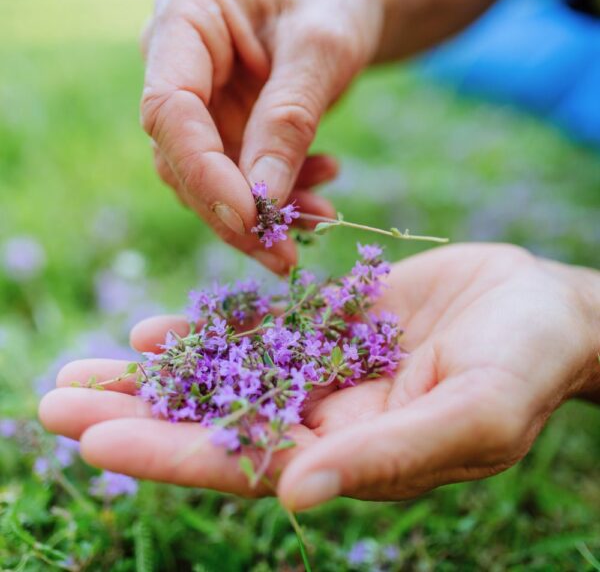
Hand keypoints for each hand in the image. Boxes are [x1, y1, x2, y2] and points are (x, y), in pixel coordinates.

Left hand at [38, 244, 599, 508]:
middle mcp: (327, 419)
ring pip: (223, 376)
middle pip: (215, 422)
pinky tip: (152, 331)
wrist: (543, 311)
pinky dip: (204, 333)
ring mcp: (324, 371)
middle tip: (57, 402)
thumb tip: (293, 496)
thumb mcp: (471, 414)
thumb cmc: (524, 366)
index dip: (169, 452)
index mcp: (354, 454)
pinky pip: (254, 333)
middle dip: (137, 415)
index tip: (97, 439)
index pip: (244, 463)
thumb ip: (388, 456)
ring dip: (156, 375)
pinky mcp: (330, 327)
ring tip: (86, 368)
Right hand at [141, 0, 382, 272]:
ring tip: (321, 218)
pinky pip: (241, 182)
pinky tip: (322, 188)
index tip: (249, 220)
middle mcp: (179, 66)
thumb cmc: (335, 1)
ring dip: (263, 215)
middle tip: (284, 253)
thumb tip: (261, 202)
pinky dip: (281, 198)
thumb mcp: (322, 50)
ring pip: (211, 182)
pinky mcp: (225, 131)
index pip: (170, 110)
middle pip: (183, 158)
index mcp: (186, 20)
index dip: (203, 173)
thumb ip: (288, 121)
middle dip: (235, 214)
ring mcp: (200, 104)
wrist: (347, 1)